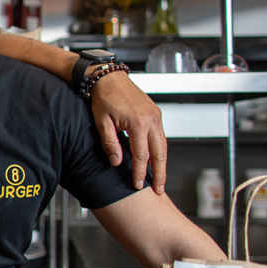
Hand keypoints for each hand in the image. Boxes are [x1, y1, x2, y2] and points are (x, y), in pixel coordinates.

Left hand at [89, 69, 166, 193]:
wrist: (109, 78)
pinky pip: (161, 136)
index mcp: (138, 123)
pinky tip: (157, 161)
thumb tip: (117, 162)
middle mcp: (151, 119)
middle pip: (160, 153)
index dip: (140, 172)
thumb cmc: (104, 97)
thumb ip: (110, 143)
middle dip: (160, 173)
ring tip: (160, 179)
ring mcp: (156, 116)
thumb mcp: (102, 122)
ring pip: (164, 146)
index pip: (142, 155)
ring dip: (163, 164)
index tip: (137, 185)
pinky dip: (160, 151)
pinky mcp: (155, 113)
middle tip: (159, 190)